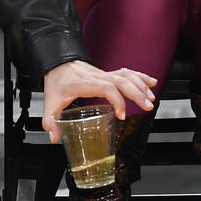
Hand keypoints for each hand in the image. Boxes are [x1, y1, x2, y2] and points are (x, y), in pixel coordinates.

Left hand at [41, 60, 156, 140]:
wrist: (56, 63)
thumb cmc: (55, 82)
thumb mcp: (49, 102)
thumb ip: (50, 121)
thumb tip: (55, 137)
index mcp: (82, 83)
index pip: (105, 87)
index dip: (116, 100)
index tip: (121, 115)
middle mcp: (95, 76)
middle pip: (120, 80)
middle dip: (136, 93)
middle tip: (147, 107)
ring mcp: (102, 74)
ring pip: (125, 75)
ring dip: (140, 85)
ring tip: (151, 99)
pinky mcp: (106, 73)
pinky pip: (126, 72)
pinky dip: (140, 76)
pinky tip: (151, 83)